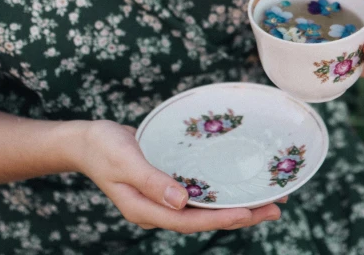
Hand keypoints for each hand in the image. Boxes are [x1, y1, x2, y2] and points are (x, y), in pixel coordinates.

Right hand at [72, 119, 285, 232]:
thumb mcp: (125, 161)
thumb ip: (151, 181)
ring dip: (235, 203)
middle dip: (241, 215)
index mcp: (146, 211)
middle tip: (276, 207)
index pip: (190, 221)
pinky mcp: (166, 184)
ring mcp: (163, 199)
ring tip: (268, 199)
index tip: (249, 211)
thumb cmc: (103, 148)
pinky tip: (236, 183)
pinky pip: (198, 193)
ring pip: (205, 207)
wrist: (87, 140)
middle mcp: (158, 210)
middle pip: (204, 219)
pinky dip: (219, 190)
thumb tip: (181, 201)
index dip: (221, 218)